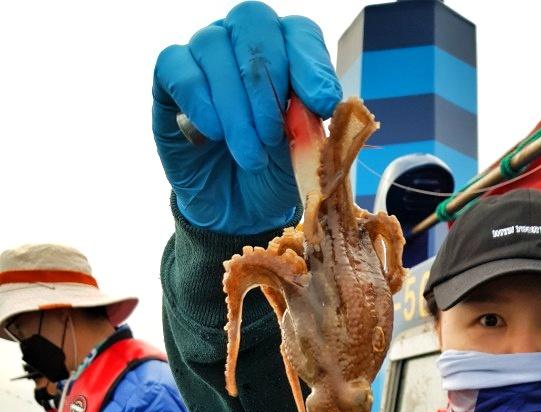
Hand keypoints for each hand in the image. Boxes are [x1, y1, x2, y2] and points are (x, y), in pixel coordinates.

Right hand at [152, 1, 341, 234]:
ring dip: (236, 107)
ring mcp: (204, 57)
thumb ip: (313, 127)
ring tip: (250, 156)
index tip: (322, 104)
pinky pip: (177, 68)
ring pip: (214, 47)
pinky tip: (213, 134)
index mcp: (286, 52)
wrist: (236, 210)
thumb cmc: (274, 173)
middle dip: (267, 84)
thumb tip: (321, 101)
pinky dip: (199, 101)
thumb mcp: (304, 158)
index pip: (299, 34)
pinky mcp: (169, 80)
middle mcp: (243, 42)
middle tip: (272, 136)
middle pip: (253, 23)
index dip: (311, 65)